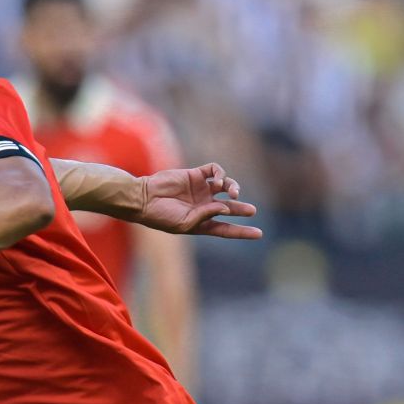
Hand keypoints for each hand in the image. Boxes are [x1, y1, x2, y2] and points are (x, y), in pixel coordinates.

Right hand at [136, 164, 262, 239]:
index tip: (258, 233)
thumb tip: (226, 206)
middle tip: (251, 210)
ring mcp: (200, 190)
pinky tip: (216, 181)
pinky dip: (219, 174)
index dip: (242, 231)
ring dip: (232, 188)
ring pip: (226, 186)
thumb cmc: (161, 216)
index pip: (225, 228)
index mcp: (200, 223)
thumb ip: (206, 216)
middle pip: (230, 207)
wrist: (144, 198)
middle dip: (241, 209)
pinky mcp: (195, 175)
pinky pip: (214, 170)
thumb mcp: (184, 224)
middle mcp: (203, 206)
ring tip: (232, 193)